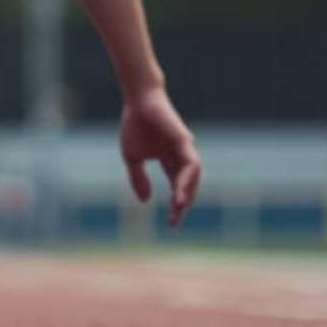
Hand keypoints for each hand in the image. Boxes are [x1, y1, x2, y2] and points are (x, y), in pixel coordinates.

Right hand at [120, 85, 201, 226]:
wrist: (138, 102)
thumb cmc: (135, 125)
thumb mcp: (132, 158)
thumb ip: (138, 179)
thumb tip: (145, 202)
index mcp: (169, 162)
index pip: (177, 189)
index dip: (175, 207)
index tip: (170, 223)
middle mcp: (181, 158)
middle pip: (188, 186)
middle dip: (183, 204)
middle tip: (174, 219)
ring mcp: (185, 149)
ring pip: (194, 177)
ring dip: (188, 193)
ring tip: (179, 207)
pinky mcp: (185, 141)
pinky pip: (192, 164)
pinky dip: (187, 179)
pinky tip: (179, 191)